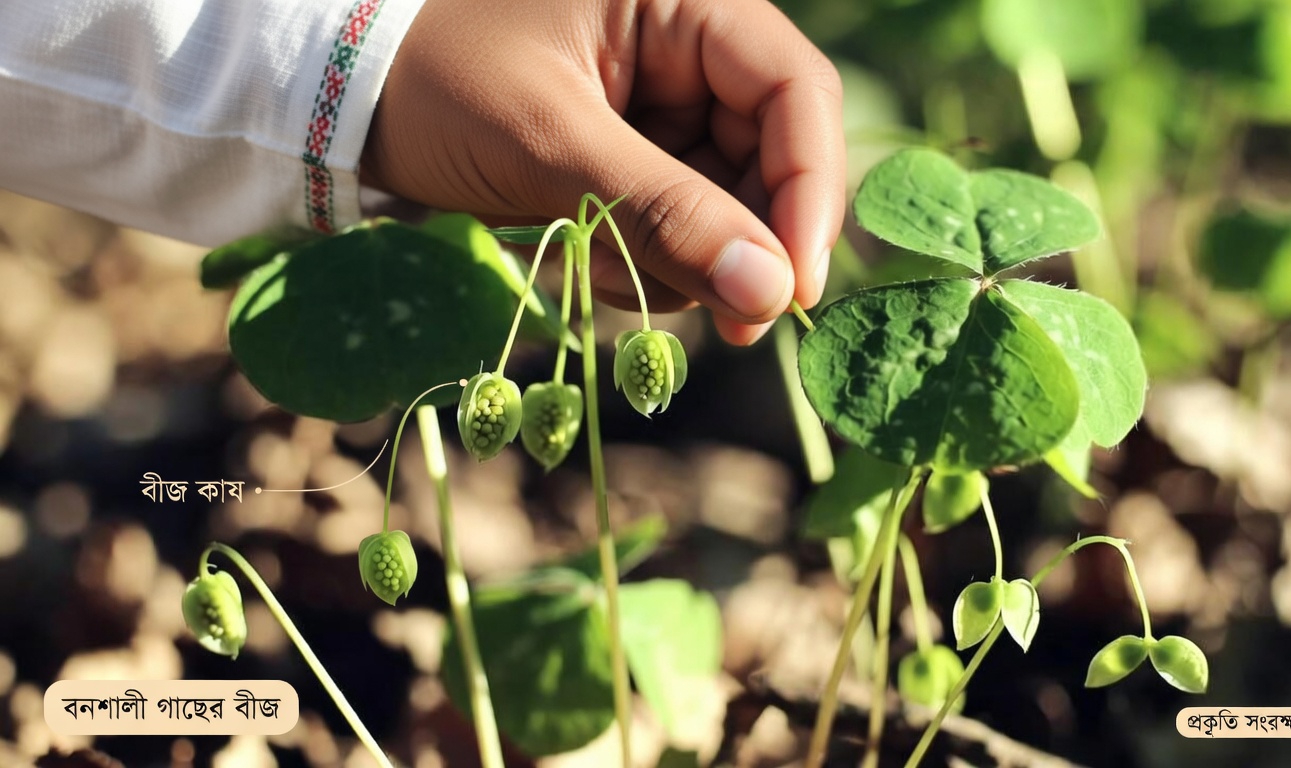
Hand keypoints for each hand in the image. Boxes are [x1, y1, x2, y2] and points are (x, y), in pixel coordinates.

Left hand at [360, 0, 844, 344]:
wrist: (343, 100)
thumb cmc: (436, 82)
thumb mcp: (549, 143)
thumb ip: (663, 213)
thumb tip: (774, 295)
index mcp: (682, 0)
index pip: (792, 90)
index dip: (808, 190)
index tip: (794, 288)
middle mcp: (686, 47)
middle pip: (769, 156)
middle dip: (740, 244)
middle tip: (726, 323)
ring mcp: (663, 106)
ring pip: (725, 204)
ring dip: (681, 260)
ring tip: (602, 270)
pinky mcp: (635, 155)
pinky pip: (676, 224)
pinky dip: (645, 261)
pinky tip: (589, 262)